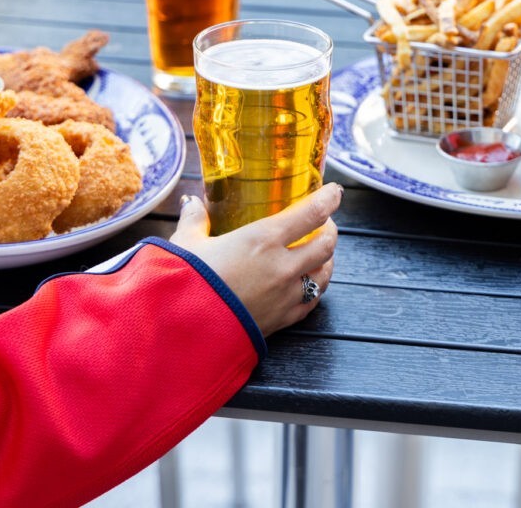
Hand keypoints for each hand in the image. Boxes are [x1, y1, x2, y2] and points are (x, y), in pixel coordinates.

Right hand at [170, 183, 341, 336]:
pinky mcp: (282, 320)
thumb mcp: (187, 243)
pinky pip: (311, 302)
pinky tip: (307, 285)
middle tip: (325, 223)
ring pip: (324, 275)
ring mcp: (286, 296)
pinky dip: (315, 289)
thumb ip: (194, 220)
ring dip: (327, 260)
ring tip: (320, 253)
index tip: (335, 192)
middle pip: (326, 245)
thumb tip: (191, 203)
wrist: (185, 329)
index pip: (312, 214)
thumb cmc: (187, 281)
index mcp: (263, 240)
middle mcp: (282, 266)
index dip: (329, 199)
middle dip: (330, 230)